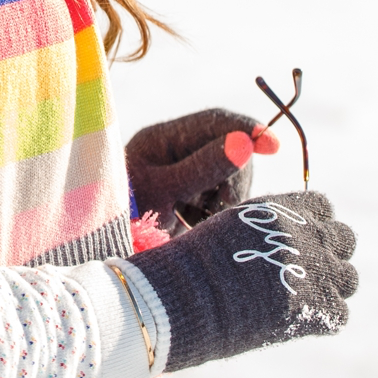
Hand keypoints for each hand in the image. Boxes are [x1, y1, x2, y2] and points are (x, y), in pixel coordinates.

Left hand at [126, 107, 277, 236]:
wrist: (103, 254)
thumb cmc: (123, 214)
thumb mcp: (163, 190)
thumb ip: (202, 167)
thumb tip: (245, 143)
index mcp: (165, 138)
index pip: (215, 122)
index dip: (247, 129)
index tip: (274, 145)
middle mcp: (177, 152)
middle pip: (230, 152)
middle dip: (234, 178)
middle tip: (220, 207)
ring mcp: (185, 177)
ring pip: (229, 180)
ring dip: (225, 201)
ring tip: (196, 221)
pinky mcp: (192, 203)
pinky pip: (221, 202)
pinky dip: (219, 215)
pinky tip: (197, 227)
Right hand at [128, 191, 357, 369]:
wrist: (193, 292)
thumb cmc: (201, 256)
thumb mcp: (235, 222)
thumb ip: (267, 226)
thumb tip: (278, 238)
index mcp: (288, 208)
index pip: (323, 206)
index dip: (312, 222)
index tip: (298, 237)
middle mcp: (310, 234)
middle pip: (345, 238)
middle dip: (328, 251)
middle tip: (306, 268)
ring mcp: (319, 272)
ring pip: (348, 277)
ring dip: (332, 284)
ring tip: (304, 295)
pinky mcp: (319, 309)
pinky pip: (339, 314)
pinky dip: (324, 317)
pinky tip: (300, 318)